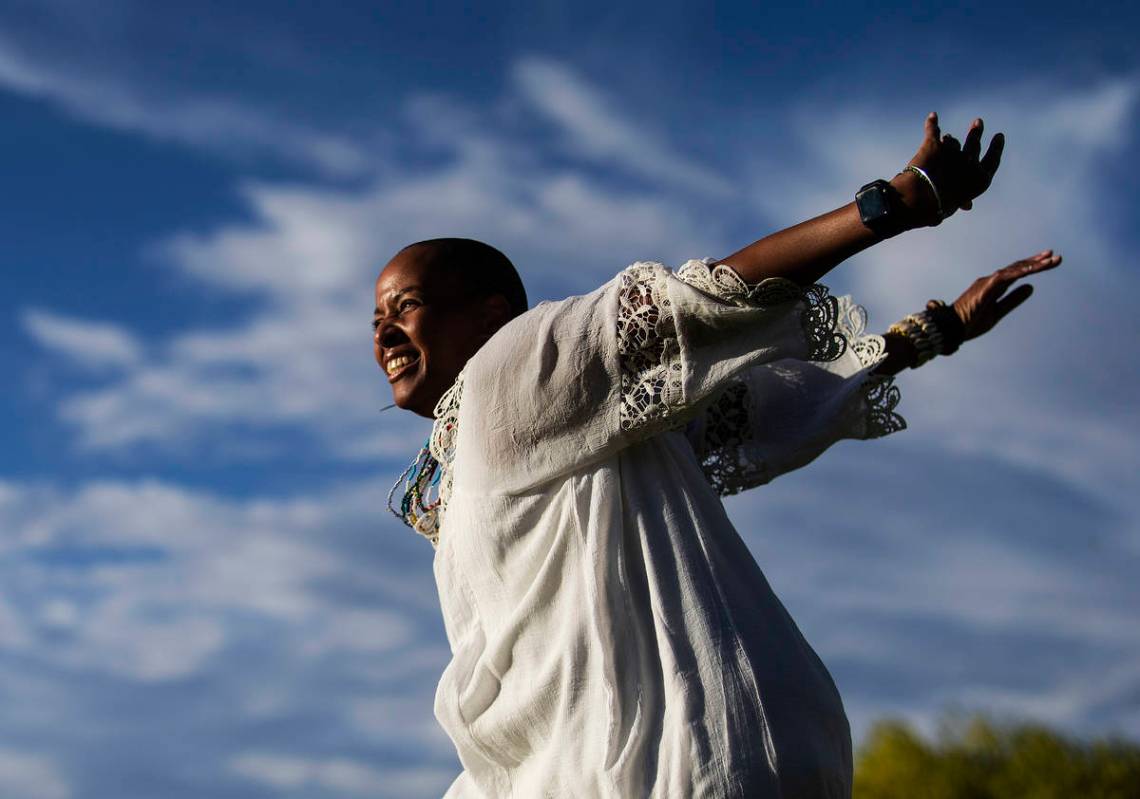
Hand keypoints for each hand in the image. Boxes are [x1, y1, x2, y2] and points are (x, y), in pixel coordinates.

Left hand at [892, 112, 1004, 226]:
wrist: (921, 199)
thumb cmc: (939, 207)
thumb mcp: (956, 206)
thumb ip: (963, 199)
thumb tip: (968, 205)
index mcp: (980, 179)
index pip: (992, 160)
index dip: (996, 147)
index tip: (999, 136)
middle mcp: (969, 162)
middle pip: (974, 143)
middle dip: (976, 132)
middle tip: (978, 122)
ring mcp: (952, 151)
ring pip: (951, 141)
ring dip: (948, 140)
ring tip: (947, 136)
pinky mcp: (933, 144)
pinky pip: (933, 130)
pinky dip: (932, 123)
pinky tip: (932, 117)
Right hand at [952, 250, 1061, 341]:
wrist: (953, 329)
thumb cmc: (971, 322)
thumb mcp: (998, 312)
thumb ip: (1014, 300)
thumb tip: (1031, 287)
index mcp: (994, 287)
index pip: (1016, 273)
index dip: (1032, 266)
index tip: (1049, 261)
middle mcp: (991, 281)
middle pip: (1017, 267)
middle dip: (1037, 262)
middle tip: (1055, 257)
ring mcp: (987, 282)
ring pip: (1014, 270)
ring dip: (1033, 265)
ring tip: (1050, 261)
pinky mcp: (985, 287)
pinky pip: (1005, 277)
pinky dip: (1019, 272)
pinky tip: (1033, 269)